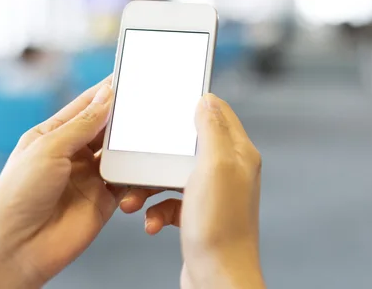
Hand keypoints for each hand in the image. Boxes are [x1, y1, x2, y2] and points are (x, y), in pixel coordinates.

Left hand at [0, 77, 124, 288]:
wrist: (17, 248)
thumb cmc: (17, 196)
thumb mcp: (48, 149)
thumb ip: (82, 124)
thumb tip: (106, 96)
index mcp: (53, 135)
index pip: (85, 106)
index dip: (106, 91)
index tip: (127, 77)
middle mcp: (73, 154)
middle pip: (106, 127)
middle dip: (125, 115)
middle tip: (145, 102)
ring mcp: (90, 176)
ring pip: (120, 152)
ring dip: (132, 143)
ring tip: (148, 130)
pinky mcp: (105, 199)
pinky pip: (128, 180)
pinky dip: (138, 172)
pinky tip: (144, 163)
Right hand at [120, 94, 264, 288]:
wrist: (217, 280)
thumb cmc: (220, 227)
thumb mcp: (215, 167)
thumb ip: (212, 130)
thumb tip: (206, 100)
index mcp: (238, 154)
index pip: (219, 114)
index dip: (194, 105)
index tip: (169, 103)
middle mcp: (228, 171)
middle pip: (187, 145)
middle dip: (159, 154)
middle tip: (139, 157)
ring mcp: (212, 194)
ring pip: (173, 175)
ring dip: (149, 185)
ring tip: (133, 198)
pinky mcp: (198, 215)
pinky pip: (170, 202)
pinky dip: (156, 210)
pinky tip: (150, 221)